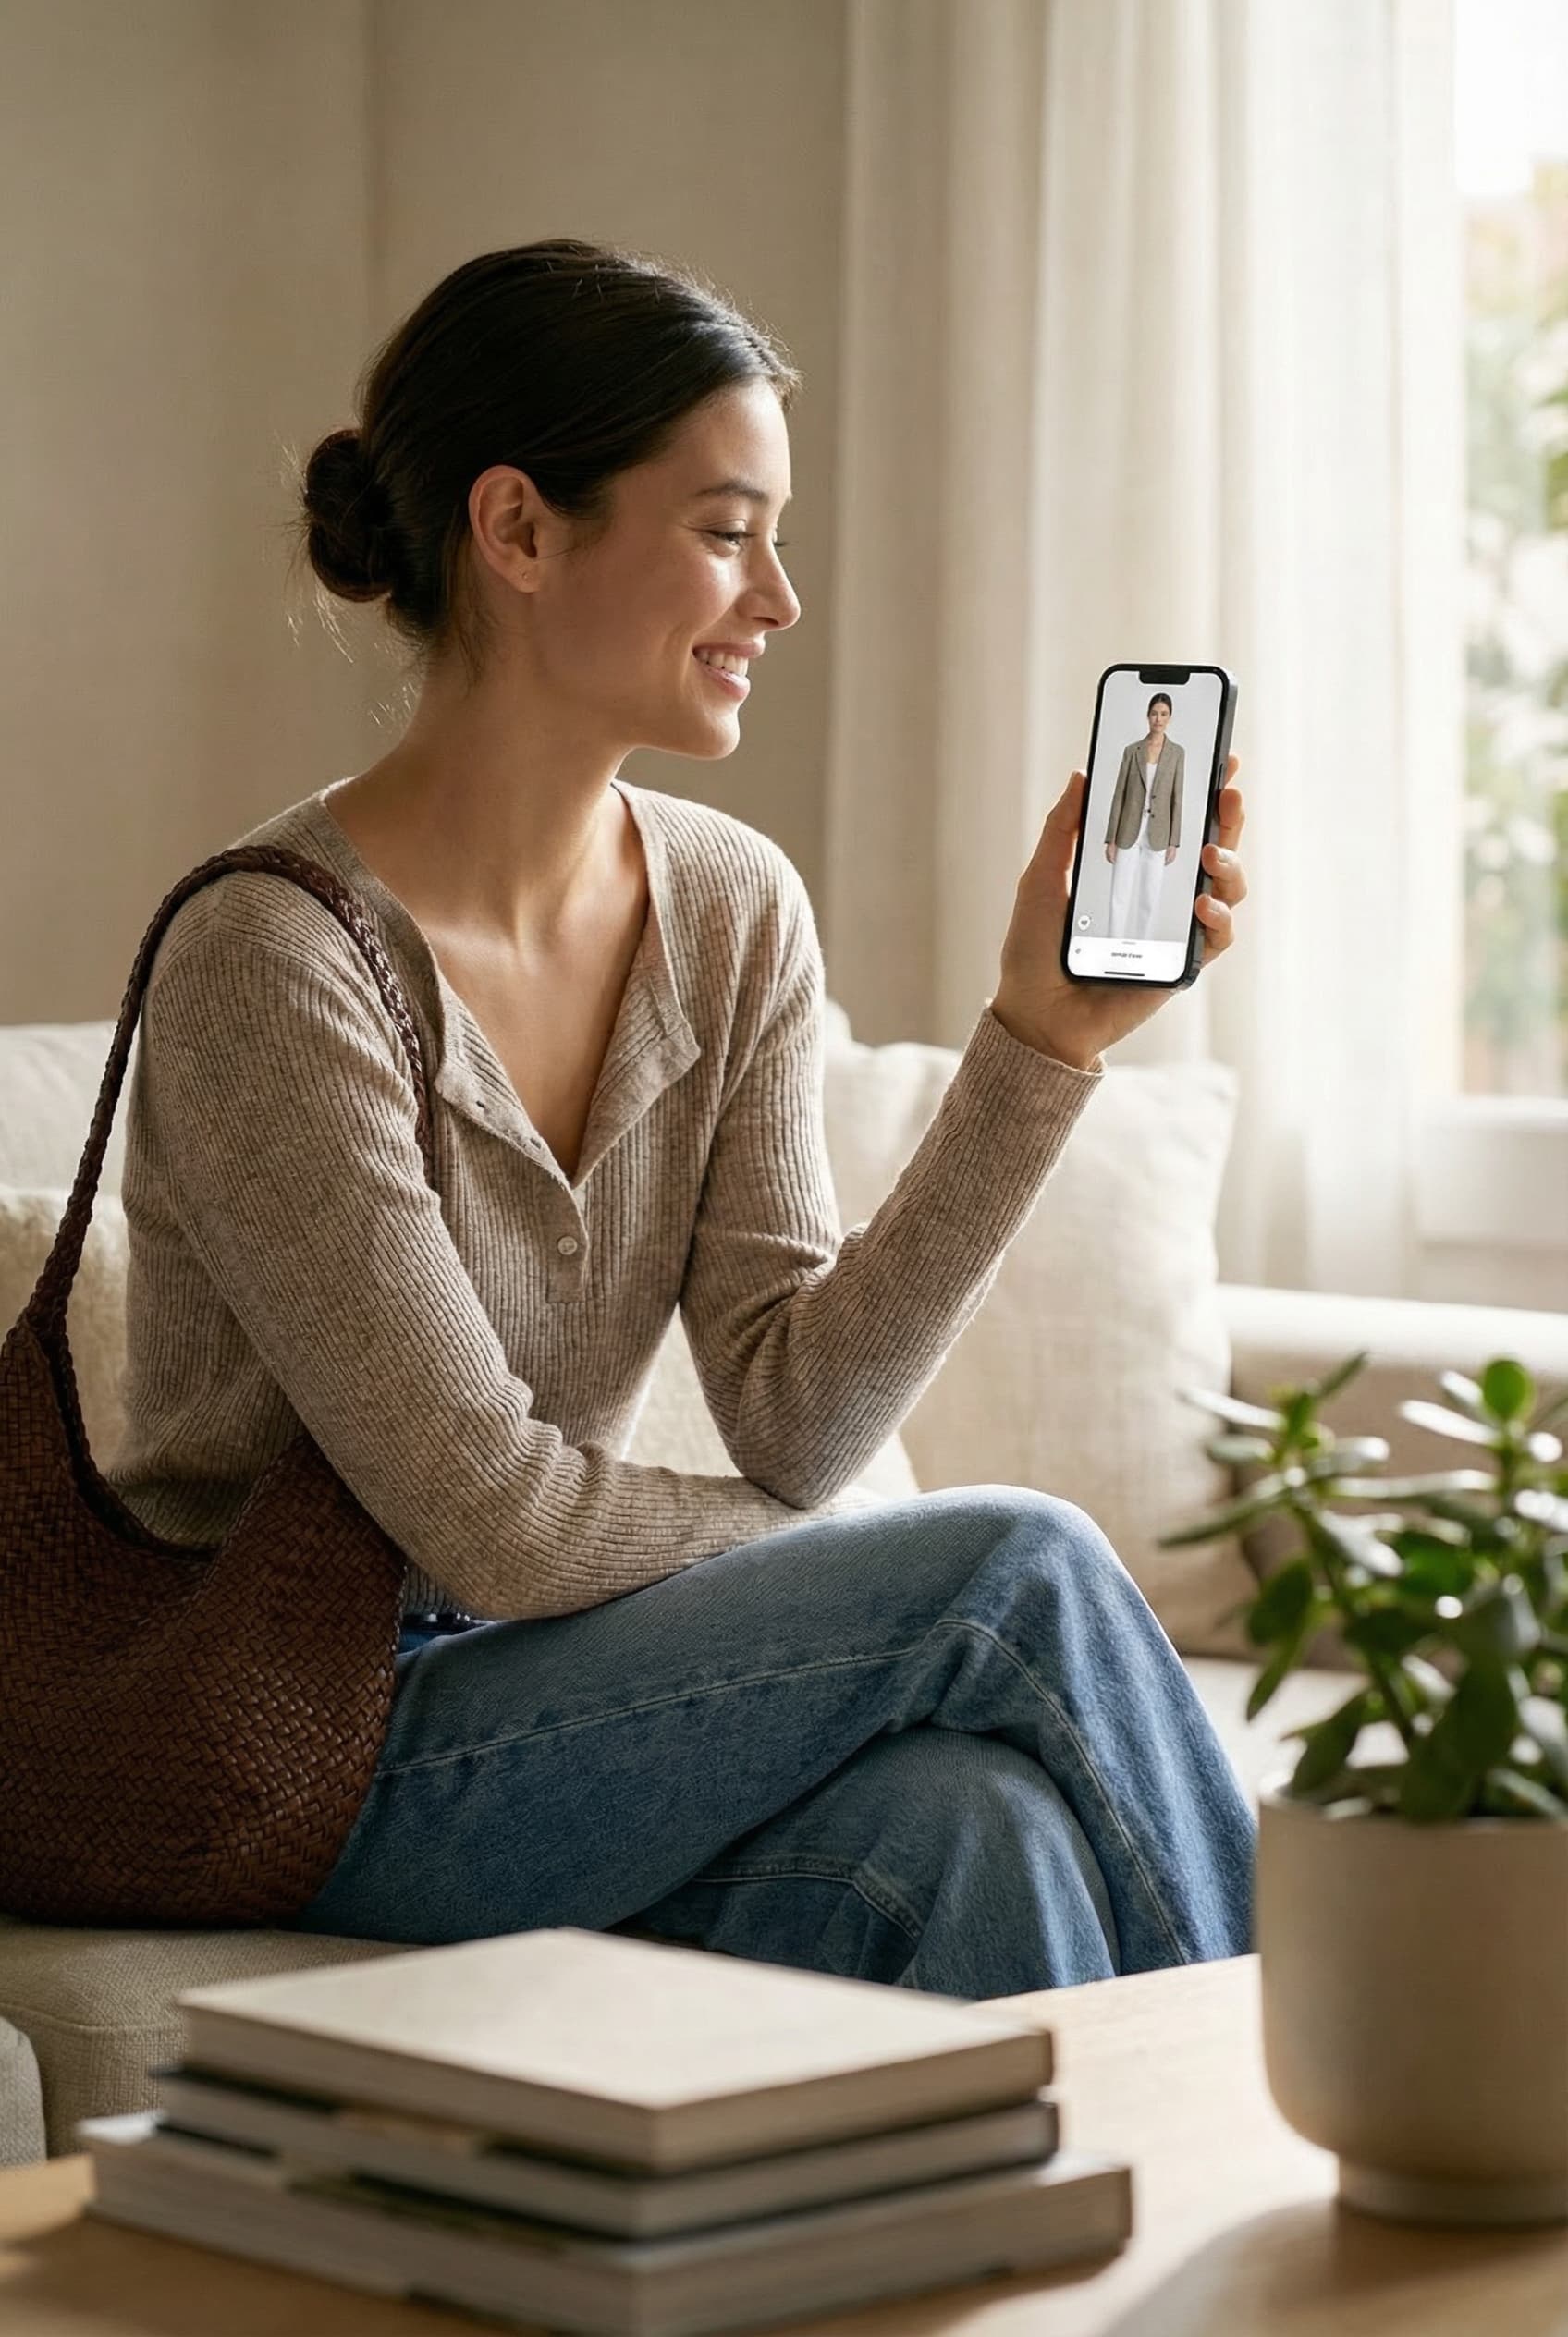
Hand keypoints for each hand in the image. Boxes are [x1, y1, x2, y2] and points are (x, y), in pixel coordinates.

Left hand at [991, 758, 1247, 1070]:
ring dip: (1229, 862)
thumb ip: (1062, 830)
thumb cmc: (1035, 950)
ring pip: (1227, 885)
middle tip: (1229, 791)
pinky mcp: (1183, 963)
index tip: (1219, 757)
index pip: (1175, 819)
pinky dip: (1218, 915)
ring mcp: (1176, 927)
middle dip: (1229, 814)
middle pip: (1212, 844)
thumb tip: (1081, 774)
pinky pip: (1219, 935)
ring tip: (1209, 853)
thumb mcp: (1042, 880)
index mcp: (1133, 865)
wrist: (1036, 1015)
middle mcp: (1161, 892)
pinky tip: (1201, 904)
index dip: (1201, 789)